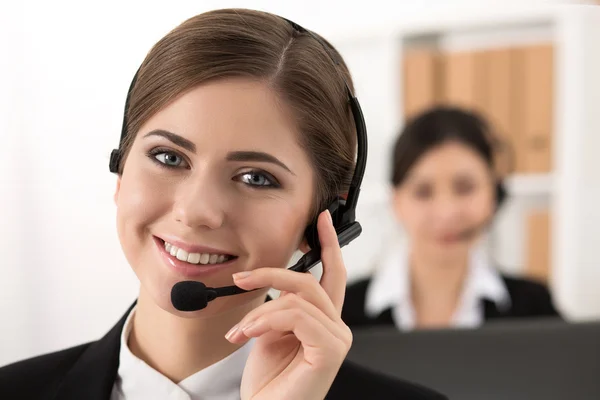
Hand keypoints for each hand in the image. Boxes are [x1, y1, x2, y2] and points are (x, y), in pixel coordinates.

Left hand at [226, 210, 351, 399]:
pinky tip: (247, 336)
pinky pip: (296, 315)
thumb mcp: (269, 333)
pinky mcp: (330, 350)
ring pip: (299, 297)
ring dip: (260, 311)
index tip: (322, 218)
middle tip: (241, 278)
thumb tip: (267, 284)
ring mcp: (337, 339)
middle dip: (272, 273)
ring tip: (239, 332)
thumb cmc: (268, 383)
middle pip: (311, 280)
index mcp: (323, 321)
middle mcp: (336, 327)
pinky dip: (265, 321)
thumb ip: (279, 307)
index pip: (332, 274)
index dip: (329, 244)